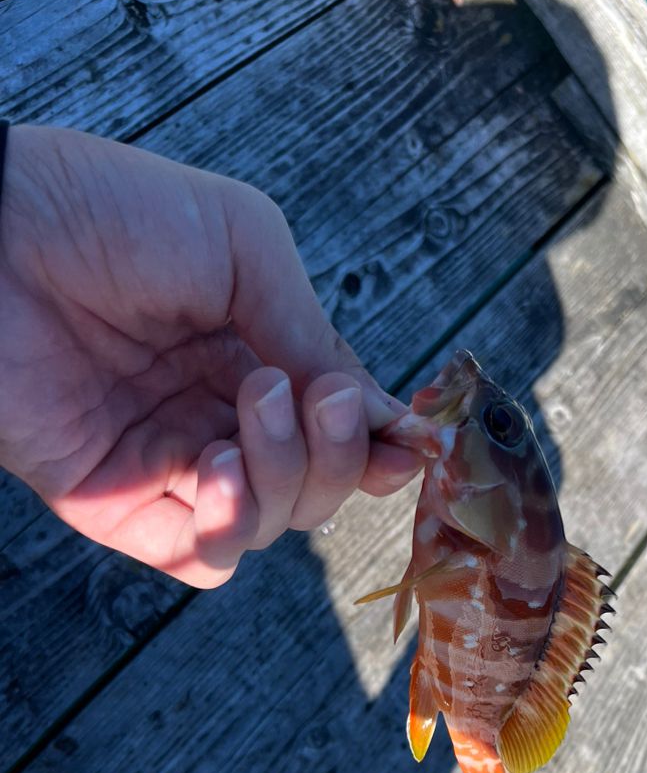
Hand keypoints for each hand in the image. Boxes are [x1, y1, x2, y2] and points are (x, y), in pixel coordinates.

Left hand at [0, 125, 419, 586]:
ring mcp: (169, 466)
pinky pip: (200, 557)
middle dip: (335, 456)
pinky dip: (229, 528)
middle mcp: (217, 420)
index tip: (410, 442)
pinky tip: (217, 468)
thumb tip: (387, 415)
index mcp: (252, 359)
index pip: (335, 431)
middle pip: (315, 489)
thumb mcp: (244, 247)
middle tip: (316, 398)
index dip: (377, 445)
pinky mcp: (117, 505)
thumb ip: (313, 333)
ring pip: (270, 526)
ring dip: (285, 479)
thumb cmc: (109, 215)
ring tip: (251, 408)